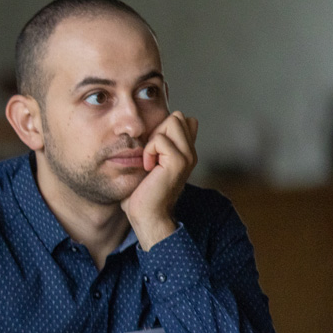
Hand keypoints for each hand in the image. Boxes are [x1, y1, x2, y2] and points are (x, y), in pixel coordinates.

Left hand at [120, 111, 197, 248]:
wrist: (146, 215)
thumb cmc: (142, 192)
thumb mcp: (149, 163)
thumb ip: (155, 146)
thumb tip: (149, 133)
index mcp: (185, 151)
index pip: (183, 119)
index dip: (163, 127)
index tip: (153, 150)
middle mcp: (190, 152)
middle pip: (177, 117)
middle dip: (157, 130)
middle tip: (150, 155)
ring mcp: (187, 156)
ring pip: (172, 121)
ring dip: (154, 139)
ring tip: (150, 160)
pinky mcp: (178, 161)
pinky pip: (160, 139)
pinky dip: (149, 150)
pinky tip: (148, 167)